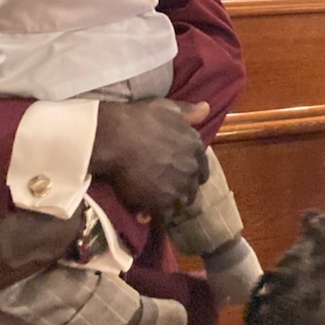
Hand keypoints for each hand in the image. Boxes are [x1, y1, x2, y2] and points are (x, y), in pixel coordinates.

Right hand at [91, 99, 209, 216]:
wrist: (117, 139)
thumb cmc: (141, 119)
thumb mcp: (168, 108)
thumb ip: (189, 112)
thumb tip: (207, 108)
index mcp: (196, 147)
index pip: (202, 167)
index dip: (192, 171)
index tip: (182, 172)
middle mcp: (191, 169)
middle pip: (193, 186)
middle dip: (183, 187)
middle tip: (167, 187)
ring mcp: (177, 188)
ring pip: (180, 202)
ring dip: (171, 202)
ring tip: (156, 201)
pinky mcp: (160, 204)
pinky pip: (162, 216)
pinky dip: (155, 216)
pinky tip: (145, 213)